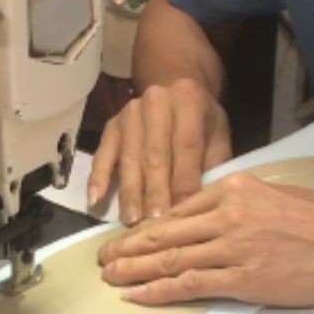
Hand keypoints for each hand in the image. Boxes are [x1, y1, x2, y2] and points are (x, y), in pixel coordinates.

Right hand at [88, 78, 231, 225]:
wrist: (177, 88)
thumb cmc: (203, 123)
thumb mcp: (218, 137)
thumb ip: (213, 165)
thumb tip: (200, 205)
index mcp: (188, 101)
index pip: (186, 146)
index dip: (184, 182)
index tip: (181, 214)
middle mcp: (156, 102)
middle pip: (155, 156)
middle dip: (154, 193)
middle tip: (154, 225)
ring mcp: (130, 113)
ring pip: (129, 159)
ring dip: (129, 193)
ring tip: (131, 222)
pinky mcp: (112, 125)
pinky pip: (102, 154)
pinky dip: (98, 178)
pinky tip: (95, 200)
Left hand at [98, 172, 313, 306]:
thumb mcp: (278, 196)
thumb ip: (241, 204)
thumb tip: (213, 217)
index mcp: (236, 189)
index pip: (179, 210)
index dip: (147, 227)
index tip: (127, 238)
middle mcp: (228, 214)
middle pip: (165, 233)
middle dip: (128, 248)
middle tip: (101, 259)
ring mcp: (234, 247)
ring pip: (171, 258)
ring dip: (134, 269)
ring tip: (109, 278)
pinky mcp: (244, 278)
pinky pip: (191, 284)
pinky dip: (159, 290)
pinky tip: (137, 295)